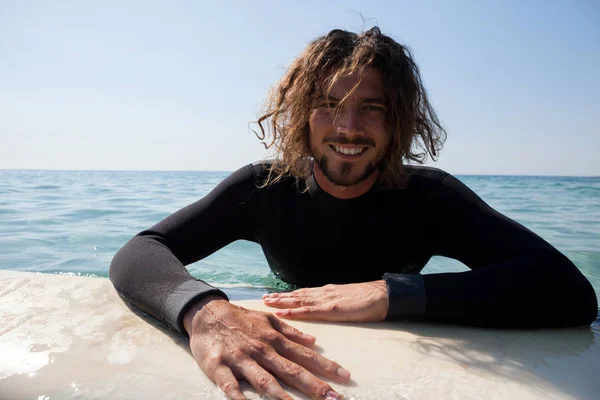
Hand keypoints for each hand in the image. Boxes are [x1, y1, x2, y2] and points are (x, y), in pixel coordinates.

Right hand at [184, 297, 349, 399]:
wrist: (206, 313)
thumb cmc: (240, 318)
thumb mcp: (267, 319)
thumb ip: (290, 332)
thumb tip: (315, 341)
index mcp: (274, 340)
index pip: (305, 355)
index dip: (326, 367)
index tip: (345, 377)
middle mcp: (261, 350)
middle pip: (291, 370)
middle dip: (314, 385)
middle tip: (335, 398)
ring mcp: (240, 359)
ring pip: (264, 380)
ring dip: (281, 395)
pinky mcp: (219, 367)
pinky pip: (230, 386)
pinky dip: (239, 398)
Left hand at [262, 281, 387, 321]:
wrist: (383, 296)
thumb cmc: (370, 300)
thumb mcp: (349, 300)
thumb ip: (337, 303)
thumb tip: (327, 308)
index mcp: (328, 292)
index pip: (304, 293)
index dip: (288, 294)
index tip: (275, 295)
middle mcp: (324, 293)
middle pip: (297, 294)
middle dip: (280, 296)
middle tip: (263, 298)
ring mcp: (326, 300)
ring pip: (298, 300)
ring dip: (281, 301)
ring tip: (266, 302)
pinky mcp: (331, 308)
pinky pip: (308, 310)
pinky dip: (293, 311)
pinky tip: (281, 312)